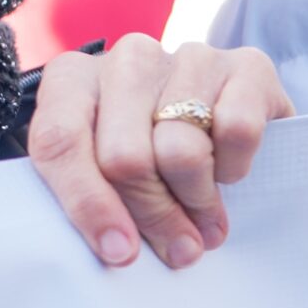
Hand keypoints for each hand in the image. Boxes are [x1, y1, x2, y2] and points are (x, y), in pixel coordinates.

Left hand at [28, 37, 291, 269]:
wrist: (230, 127)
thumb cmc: (152, 164)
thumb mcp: (106, 179)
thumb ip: (93, 200)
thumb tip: (119, 248)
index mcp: (74, 79)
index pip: (59, 140)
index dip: (88, 203)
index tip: (119, 251)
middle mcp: (128, 57)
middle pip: (125, 157)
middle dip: (152, 215)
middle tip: (177, 247)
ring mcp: (188, 56)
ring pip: (181, 150)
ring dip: (197, 200)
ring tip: (204, 221)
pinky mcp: (248, 64)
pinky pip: (237, 131)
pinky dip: (235, 168)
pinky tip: (229, 172)